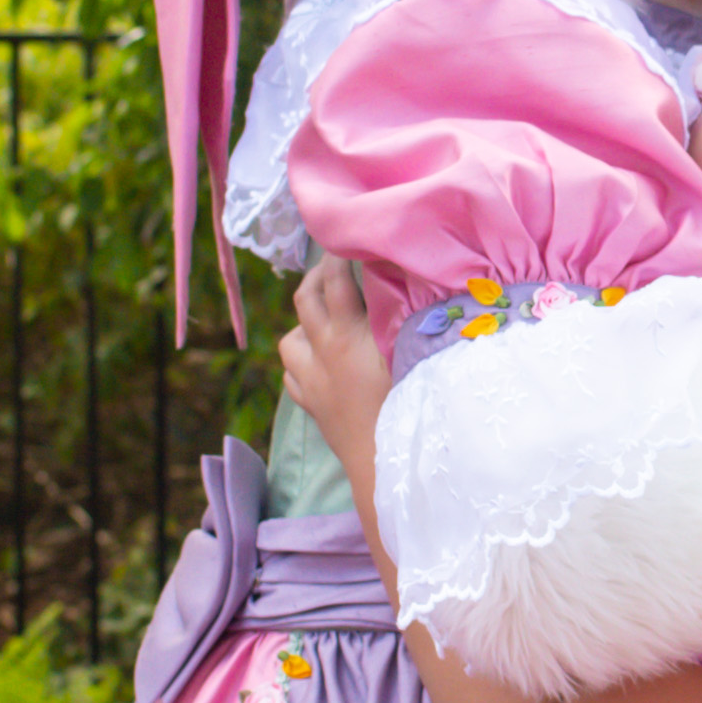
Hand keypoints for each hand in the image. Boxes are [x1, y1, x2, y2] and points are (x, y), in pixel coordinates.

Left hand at [280, 256, 389, 481]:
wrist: (382, 463)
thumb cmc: (406, 407)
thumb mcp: (413, 355)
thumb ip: (408, 320)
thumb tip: (411, 287)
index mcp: (346, 335)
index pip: (338, 280)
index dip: (342, 256)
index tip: (352, 239)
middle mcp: (322, 352)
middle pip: (306, 299)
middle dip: (317, 277)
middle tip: (335, 267)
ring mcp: (311, 381)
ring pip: (288, 341)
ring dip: (302, 325)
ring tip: (322, 320)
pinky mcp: (312, 407)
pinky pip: (293, 377)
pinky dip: (301, 364)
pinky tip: (317, 364)